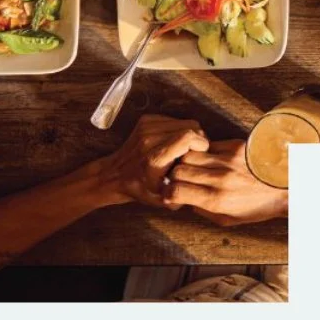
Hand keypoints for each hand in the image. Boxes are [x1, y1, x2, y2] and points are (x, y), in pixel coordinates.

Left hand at [95, 114, 209, 208]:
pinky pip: (173, 119)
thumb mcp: (165, 200)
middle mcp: (150, 139)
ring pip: (184, 122)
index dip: (201, 144)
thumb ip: (185, 193)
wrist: (114, 175)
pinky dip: (179, 130)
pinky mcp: (145, 120)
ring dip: (190, 134)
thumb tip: (204, 182)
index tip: (202, 155)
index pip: (187, 137)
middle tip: (197, 153)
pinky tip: (175, 143)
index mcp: (155, 158)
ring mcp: (146, 127)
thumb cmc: (141, 189)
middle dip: (199, 139)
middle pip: (190, 126)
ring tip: (186, 149)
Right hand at [164, 139, 288, 224]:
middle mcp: (221, 180)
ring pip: (189, 155)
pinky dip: (205, 152)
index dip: (168, 193)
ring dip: (187, 162)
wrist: (287, 188)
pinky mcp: (236, 147)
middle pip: (178, 170)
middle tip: (182, 181)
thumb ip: (204, 210)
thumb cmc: (257, 206)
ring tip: (195, 169)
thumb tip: (183, 200)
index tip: (171, 194)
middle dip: (175, 177)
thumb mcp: (229, 219)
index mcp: (218, 200)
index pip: (176, 191)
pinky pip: (208, 146)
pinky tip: (212, 160)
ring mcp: (228, 161)